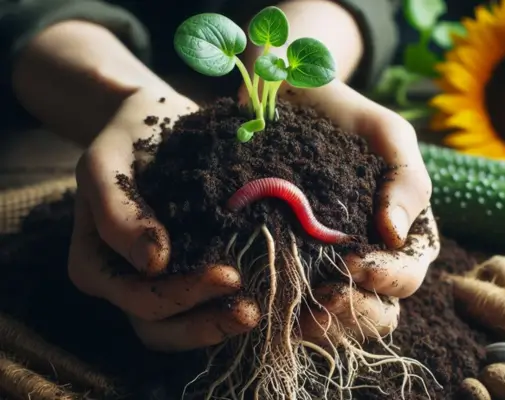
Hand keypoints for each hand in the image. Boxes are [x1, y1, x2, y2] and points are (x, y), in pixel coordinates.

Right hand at [67, 88, 259, 351]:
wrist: (161, 123)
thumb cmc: (130, 138)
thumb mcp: (107, 162)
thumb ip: (116, 209)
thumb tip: (152, 263)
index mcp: (98, 265)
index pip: (139, 298)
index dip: (181, 296)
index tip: (229, 275)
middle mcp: (127, 283)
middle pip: (162, 327)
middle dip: (209, 322)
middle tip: (253, 309)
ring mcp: (161, 283)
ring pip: (188, 328)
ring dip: (226, 326)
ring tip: (267, 312)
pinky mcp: (193, 274)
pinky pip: (213, 307)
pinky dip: (244, 313)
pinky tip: (284, 306)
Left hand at [272, 80, 440, 343]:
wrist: (291, 101)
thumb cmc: (347, 116)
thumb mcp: (388, 137)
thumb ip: (406, 182)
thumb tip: (394, 235)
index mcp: (402, 233)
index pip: (406, 276)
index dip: (384, 279)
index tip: (351, 263)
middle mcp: (372, 257)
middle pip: (378, 310)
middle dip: (355, 314)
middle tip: (323, 301)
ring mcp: (332, 264)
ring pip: (340, 318)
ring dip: (323, 325)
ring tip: (296, 316)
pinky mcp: (294, 263)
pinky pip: (298, 303)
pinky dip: (289, 314)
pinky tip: (271, 308)